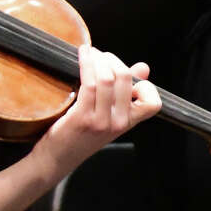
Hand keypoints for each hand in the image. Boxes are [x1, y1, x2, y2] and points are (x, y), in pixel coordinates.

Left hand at [37, 44, 160, 173]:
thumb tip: (143, 67)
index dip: (143, 84)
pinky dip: (86, 63)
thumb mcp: (108, 115)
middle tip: (100, 55)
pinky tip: (82, 55)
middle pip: (125, 79)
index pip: (153, 102)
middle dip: (112, 59)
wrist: (58, 157)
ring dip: (97, 59)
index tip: (124, 73)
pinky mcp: (82, 117)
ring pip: (107, 78)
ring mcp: (101, 121)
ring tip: (89, 53)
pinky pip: (89, 83)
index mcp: (128, 122)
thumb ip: (126, 92)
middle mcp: (118, 123)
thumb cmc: (81, 133)